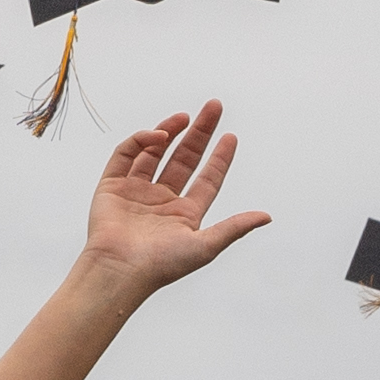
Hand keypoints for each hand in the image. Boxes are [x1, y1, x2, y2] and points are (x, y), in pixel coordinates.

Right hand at [76, 107, 269, 303]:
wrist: (119, 271)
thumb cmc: (162, 266)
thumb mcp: (206, 245)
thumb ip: (235, 227)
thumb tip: (267, 216)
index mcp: (184, 215)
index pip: (207, 179)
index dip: (220, 158)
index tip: (231, 137)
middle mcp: (161, 201)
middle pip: (184, 158)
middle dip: (200, 133)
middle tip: (215, 107)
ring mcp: (136, 191)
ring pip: (155, 152)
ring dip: (171, 131)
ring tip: (186, 117)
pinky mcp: (112, 186)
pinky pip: (127, 154)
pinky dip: (142, 140)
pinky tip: (160, 136)